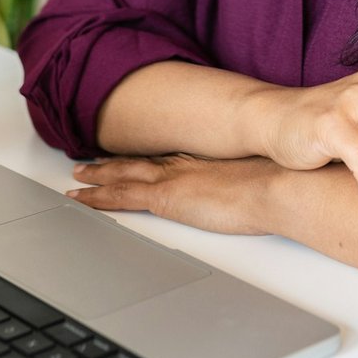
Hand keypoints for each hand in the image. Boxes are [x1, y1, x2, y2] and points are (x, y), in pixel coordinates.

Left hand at [66, 154, 282, 235]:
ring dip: (97, 177)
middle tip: (90, 162)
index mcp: (205, 160)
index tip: (131, 157)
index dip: (144, 158)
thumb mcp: (263, 181)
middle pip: (139, 163)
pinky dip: (96, 198)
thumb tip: (260, 189)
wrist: (279, 186)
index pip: (166, 158)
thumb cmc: (280, 186)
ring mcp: (172, 178)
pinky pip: (120, 197)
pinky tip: (80, 199)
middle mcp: (184, 164)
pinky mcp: (166, 197)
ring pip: (122, 176)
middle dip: (113, 164)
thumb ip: (251, 183)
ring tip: (77, 178)